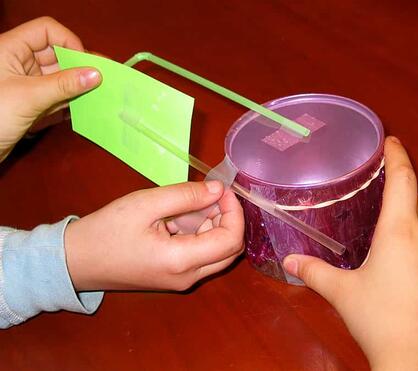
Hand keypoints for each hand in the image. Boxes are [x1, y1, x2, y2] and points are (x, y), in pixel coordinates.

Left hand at [0, 17, 100, 160]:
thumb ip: (64, 85)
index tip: (85, 64)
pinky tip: (84, 109)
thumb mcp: (29, 97)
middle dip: (78, 67)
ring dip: (76, 87)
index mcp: (11, 49)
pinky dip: (69, 102)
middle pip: (56, 55)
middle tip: (102, 80)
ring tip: (98, 95)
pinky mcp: (29, 104)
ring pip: (58, 78)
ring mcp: (24, 84)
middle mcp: (18, 63)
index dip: (69, 43)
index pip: (47, 32)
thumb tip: (95, 75)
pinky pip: (55, 97)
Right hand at [65, 181, 244, 290]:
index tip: (222, 189)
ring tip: (183, 205)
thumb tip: (218, 189)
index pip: (231, 240)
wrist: (76, 262)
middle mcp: (188, 277)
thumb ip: (186, 195)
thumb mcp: (145, 204)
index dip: (234, 212)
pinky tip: (175, 218)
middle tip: (208, 194)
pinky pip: (199, 255)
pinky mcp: (175, 277)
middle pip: (229, 249)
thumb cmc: (106, 231)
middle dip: (226, 218)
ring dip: (211, 224)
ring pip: (216, 251)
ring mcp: (182, 280)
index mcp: (182, 261)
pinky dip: (198, 233)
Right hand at [283, 137, 417, 370]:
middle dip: (406, 197)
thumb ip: (315, 272)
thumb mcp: (343, 294)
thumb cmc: (380, 321)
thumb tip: (290, 262)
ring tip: (410, 238)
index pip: (402, 179)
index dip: (397, 156)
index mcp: (401, 231)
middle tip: (388, 205)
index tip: (391, 141)